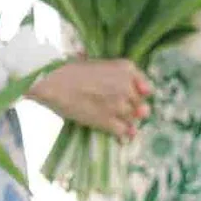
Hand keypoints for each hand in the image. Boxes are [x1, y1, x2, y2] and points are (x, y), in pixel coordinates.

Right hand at [31, 58, 152, 141]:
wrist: (54, 83)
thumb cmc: (72, 70)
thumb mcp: (101, 63)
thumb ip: (120, 74)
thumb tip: (142, 90)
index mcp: (127, 69)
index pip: (146, 88)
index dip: (139, 95)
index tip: (131, 98)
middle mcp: (127, 86)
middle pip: (140, 105)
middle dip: (133, 110)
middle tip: (119, 111)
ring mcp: (119, 105)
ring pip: (132, 120)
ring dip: (127, 123)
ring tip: (116, 122)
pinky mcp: (108, 121)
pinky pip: (123, 132)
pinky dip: (123, 135)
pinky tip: (120, 137)